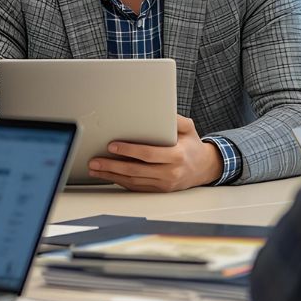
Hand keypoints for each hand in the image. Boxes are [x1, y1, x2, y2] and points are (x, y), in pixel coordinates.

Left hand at [87, 115, 222, 191]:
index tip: (112, 146)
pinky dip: (120, 181)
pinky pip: (137, 187)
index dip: (129, 150)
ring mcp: (164, 184)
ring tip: (95, 168)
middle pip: (136, 170)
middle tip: (96, 160)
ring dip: (112, 175)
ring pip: (133, 181)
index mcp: (177, 156)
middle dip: (112, 166)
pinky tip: (108, 175)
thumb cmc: (192, 146)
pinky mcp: (159, 190)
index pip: (149, 154)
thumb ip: (175, 119)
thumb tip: (160, 110)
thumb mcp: (189, 128)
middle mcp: (170, 172)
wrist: (204, 168)